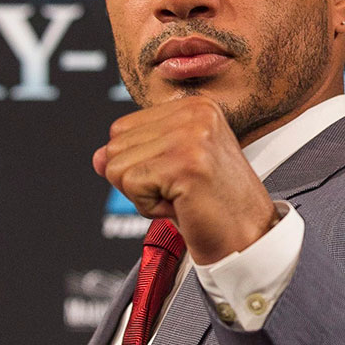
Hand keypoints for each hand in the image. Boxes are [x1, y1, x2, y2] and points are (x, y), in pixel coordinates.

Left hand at [93, 95, 275, 263]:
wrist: (247, 238)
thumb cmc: (214, 206)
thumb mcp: (173, 169)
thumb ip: (136, 155)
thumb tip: (97, 157)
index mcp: (195, 106)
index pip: (123, 127)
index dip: (140, 163)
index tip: (178, 176)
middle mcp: (195, 113)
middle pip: (115, 145)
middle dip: (138, 179)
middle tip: (180, 191)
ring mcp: (192, 136)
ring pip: (116, 166)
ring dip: (143, 194)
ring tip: (182, 197)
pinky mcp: (185, 163)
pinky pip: (131, 185)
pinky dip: (149, 207)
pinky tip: (182, 206)